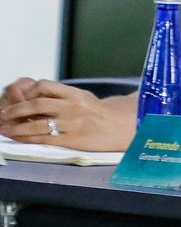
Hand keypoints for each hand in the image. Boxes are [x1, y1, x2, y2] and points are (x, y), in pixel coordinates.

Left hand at [0, 80, 133, 150]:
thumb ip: (64, 96)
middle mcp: (73, 107)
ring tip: (3, 128)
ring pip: (36, 124)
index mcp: (76, 94)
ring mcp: (72, 124)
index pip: (45, 86)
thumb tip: (37, 96)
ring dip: (16, 127)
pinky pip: (43, 139)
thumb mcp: (85, 98)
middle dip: (15, 110)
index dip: (28, 91)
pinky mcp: (72, 140)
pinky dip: (26, 138)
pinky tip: (18, 138)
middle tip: (3, 114)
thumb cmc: (102, 114)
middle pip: (36, 104)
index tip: (19, 98)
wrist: (122, 129)